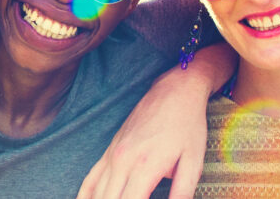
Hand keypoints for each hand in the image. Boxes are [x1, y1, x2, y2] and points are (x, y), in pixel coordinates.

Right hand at [78, 44, 234, 198]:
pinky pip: (90, 180)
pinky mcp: (109, 152)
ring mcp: (112, 156)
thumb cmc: (187, 126)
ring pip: (96, 195)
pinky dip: (85, 198)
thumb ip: (183, 193)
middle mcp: (122, 161)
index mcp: (145, 165)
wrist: (174, 91)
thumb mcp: (193, 162)